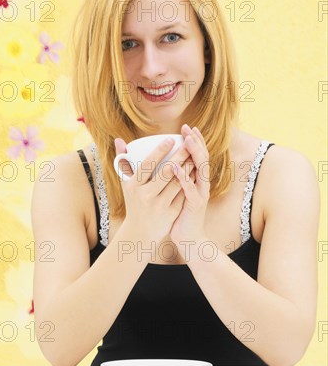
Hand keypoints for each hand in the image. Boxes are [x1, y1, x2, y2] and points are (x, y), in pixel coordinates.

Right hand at [114, 137, 185, 244]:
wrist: (139, 233)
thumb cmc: (133, 202)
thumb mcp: (125, 184)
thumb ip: (122, 161)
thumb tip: (119, 139)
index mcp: (134, 186)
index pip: (148, 164)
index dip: (160, 150)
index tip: (171, 139)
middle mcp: (145, 196)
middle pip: (167, 171)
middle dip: (180, 155)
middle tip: (189, 143)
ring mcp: (159, 206)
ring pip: (178, 182)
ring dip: (189, 167)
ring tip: (195, 154)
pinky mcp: (171, 214)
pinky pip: (183, 194)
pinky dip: (190, 181)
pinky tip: (196, 172)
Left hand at [170, 126, 209, 247]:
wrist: (188, 238)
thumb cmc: (178, 213)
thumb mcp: (175, 191)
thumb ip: (171, 176)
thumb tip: (162, 161)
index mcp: (197, 179)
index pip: (198, 155)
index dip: (195, 141)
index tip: (186, 127)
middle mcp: (201, 183)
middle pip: (202, 158)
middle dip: (196, 142)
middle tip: (188, 128)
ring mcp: (200, 193)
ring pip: (201, 170)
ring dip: (194, 154)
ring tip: (187, 141)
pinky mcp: (195, 204)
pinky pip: (190, 189)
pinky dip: (184, 177)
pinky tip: (175, 167)